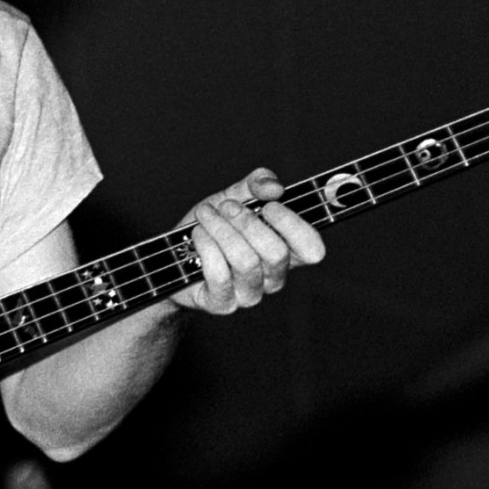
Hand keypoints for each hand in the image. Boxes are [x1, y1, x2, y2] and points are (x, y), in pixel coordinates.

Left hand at [169, 168, 323, 314]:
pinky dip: (205, 246)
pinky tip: (197, 234)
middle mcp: (272, 277)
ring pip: (246, 261)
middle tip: (226, 206)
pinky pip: (219, 275)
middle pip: (276, 253)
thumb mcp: (234, 195)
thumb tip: (274, 186)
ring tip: (206, 215)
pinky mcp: (222, 304)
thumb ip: (257, 184)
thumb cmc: (214, 224)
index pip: (312, 250)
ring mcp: (249, 294)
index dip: (294, 226)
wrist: (176, 252)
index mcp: (286, 252)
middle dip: (247, 222)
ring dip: (222, 230)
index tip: (270, 205)